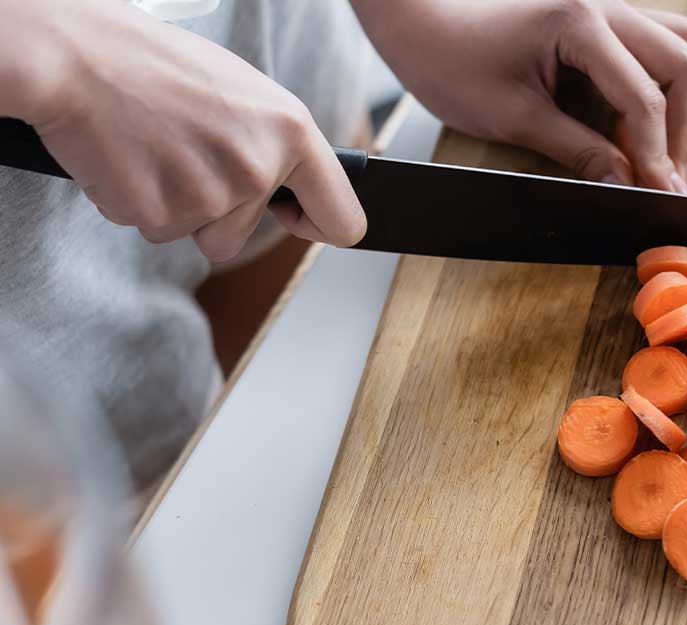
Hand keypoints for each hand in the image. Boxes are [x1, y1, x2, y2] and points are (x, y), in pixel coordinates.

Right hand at [1, 0, 365, 259]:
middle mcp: (259, 169)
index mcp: (292, 133)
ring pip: (195, 234)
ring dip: (173, 207)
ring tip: (155, 149)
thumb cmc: (157, 65)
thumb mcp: (244, 93)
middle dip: (213, 212)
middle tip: (182, 151)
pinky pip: (150, 226)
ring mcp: (209, 195)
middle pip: (243, 237)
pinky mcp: (158, 212)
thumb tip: (298, 192)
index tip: (296, 219)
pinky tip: (126, 156)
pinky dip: (135, 199)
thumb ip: (277, 145)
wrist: (75, 55)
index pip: (342, 219)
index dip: (319, 227)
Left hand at [354, 0, 686, 191]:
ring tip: (664, 157)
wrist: (421, 23)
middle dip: (683, 129)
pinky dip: (664, 88)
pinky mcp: (604, 20)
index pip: (644, 98)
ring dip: (682, 104)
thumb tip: (629, 185)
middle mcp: (606, 5)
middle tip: (669, 181)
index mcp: (580, 21)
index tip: (664, 196)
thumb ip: (580, 152)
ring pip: (686, 46)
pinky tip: (644, 127)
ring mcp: (610, 7)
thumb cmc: (451, 61)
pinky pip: (660, 45)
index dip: (658, 155)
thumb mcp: (514, 118)